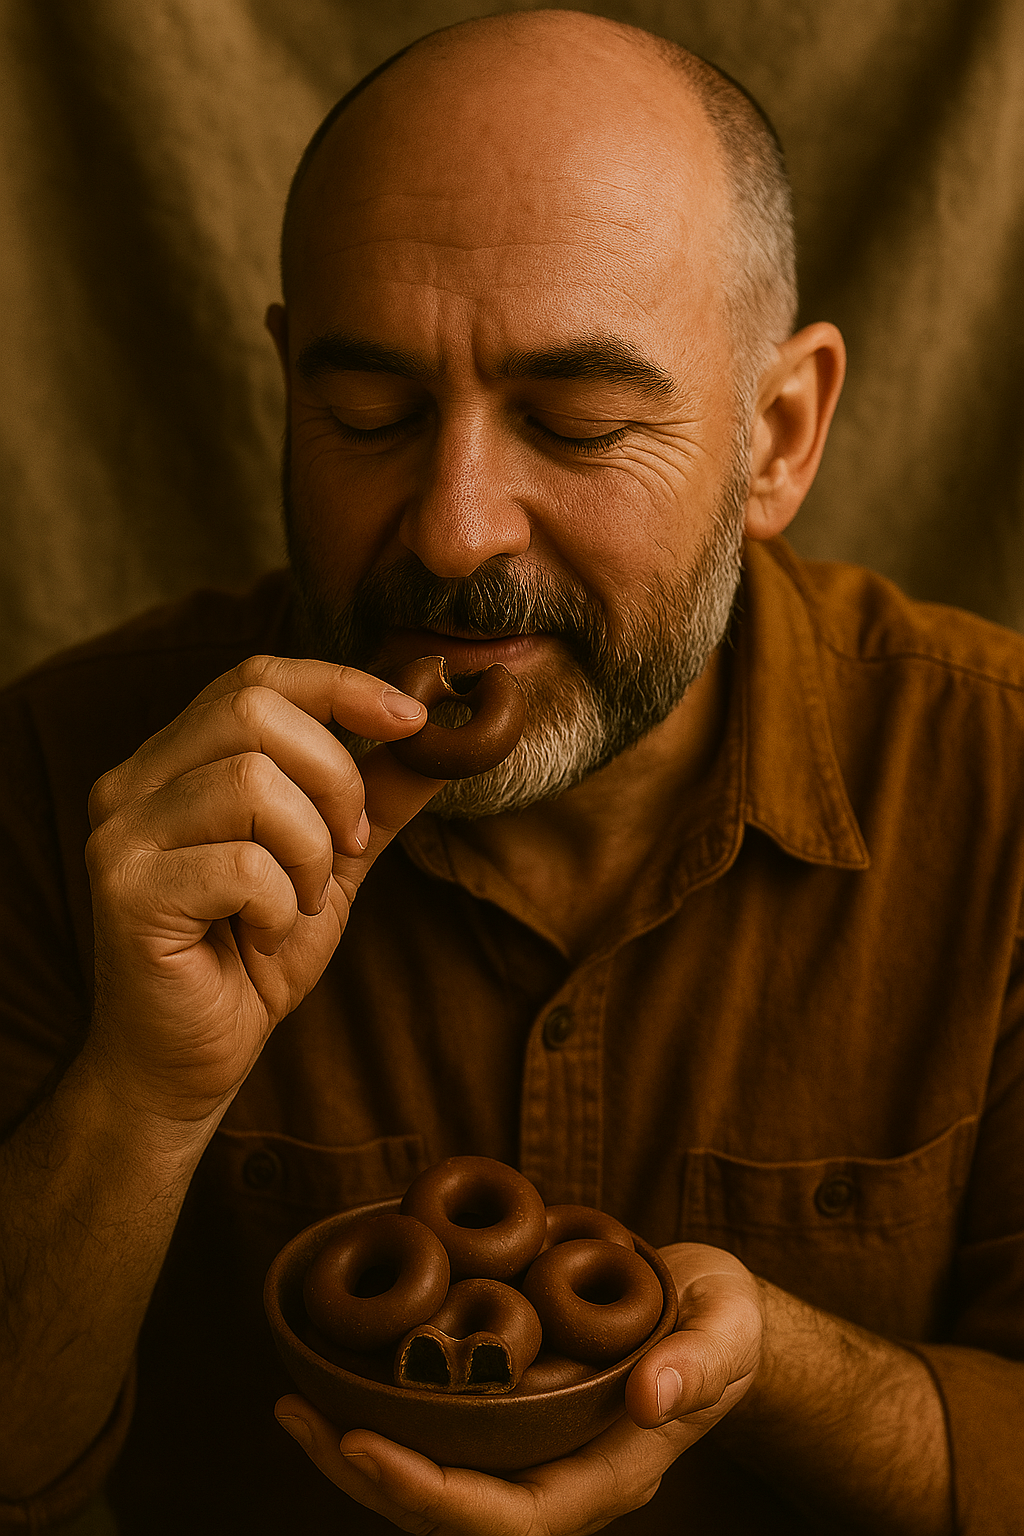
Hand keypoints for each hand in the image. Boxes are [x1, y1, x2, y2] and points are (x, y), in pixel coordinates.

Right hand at [84, 655, 438, 1124]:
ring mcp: (121, 832)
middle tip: (350, 848)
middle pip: (253, 709)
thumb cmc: (254, 957)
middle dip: (335, 778)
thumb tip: (440, 730)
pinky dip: (280, 905)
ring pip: (251, 783)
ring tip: (298, 903)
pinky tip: (263, 937)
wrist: (192, 1062)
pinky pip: (241, 863)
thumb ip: (376, 794)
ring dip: (309, 852)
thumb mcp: (333, 862)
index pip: (256, 677)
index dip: (342, 686)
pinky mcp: (126, 890)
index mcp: (177, 760)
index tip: (412, 718)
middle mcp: (135, 780)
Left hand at [275, 1244, 762, 1533]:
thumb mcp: (726, 1329)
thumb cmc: (724, 1323)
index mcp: (609, 1472)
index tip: (362, 1440)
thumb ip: (698, 1364)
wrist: (717, 1317)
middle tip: (299, 1416)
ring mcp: (535, 1454)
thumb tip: (652, 1396)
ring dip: (361, 1455)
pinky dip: (387, 1416)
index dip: (429, 1492)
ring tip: (297, 1404)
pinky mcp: (516, 1419)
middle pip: (452, 1516)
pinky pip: (440, 1440)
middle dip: (369, 1477)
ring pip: (435, 1486)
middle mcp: (562, 1479)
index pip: (509, 1518)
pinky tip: (343, 1377)